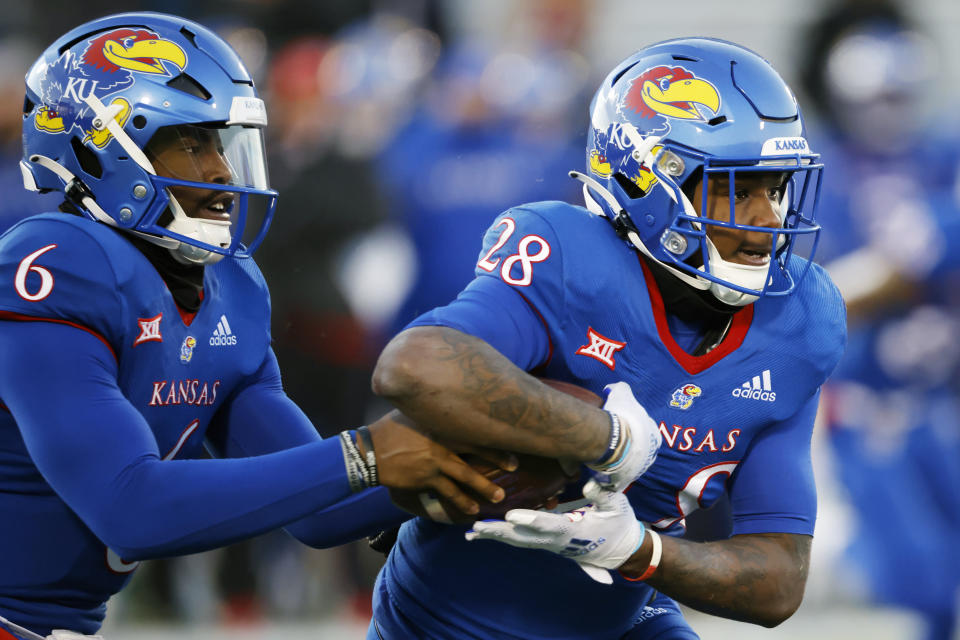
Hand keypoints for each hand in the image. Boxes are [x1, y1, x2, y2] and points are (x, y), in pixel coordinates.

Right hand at [367, 410, 509, 515]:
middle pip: (475, 450)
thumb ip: (428, 413)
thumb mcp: (410, 414)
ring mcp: (434, 462)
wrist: (370, 450)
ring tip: (498, 497)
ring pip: (466, 476)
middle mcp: (441, 442)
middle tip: (514, 468)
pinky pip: (447, 493)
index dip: (491, 436)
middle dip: (496, 460)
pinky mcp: (426, 478)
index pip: (471, 429)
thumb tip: (440, 409)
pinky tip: (471, 510)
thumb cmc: (388, 429)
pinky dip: (461, 502)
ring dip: (484, 487)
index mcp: (439, 424)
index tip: (508, 440)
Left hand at [466, 482, 643, 583]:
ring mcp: (549, 544)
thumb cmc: (618, 523)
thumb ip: (603, 496)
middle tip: (477, 527)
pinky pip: (519, 540)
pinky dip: (500, 536)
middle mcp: (556, 541)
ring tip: (471, 533)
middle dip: (500, 532)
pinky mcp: (545, 542)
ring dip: (495, 535)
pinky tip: (481, 534)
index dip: (530, 519)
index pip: (548, 525)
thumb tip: (589, 486)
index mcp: (573, 532)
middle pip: (524, 538)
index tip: (512, 515)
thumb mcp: (617, 506)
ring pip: (518, 540)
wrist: (620, 548)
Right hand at [586, 382, 660, 492]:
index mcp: (654, 437)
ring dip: (616, 461)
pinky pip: (614, 479)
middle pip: (636, 451)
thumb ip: (621, 388)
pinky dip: (607, 476)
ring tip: (602, 455)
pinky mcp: (624, 481)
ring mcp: (637, 470)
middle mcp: (649, 456)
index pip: (644, 433)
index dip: (632, 428)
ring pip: (626, 466)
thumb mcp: (623, 395)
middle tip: (610, 441)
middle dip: (625, 447)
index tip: (620, 426)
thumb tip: (612, 387)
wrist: (614, 441)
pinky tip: (598, 471)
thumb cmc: (622, 417)